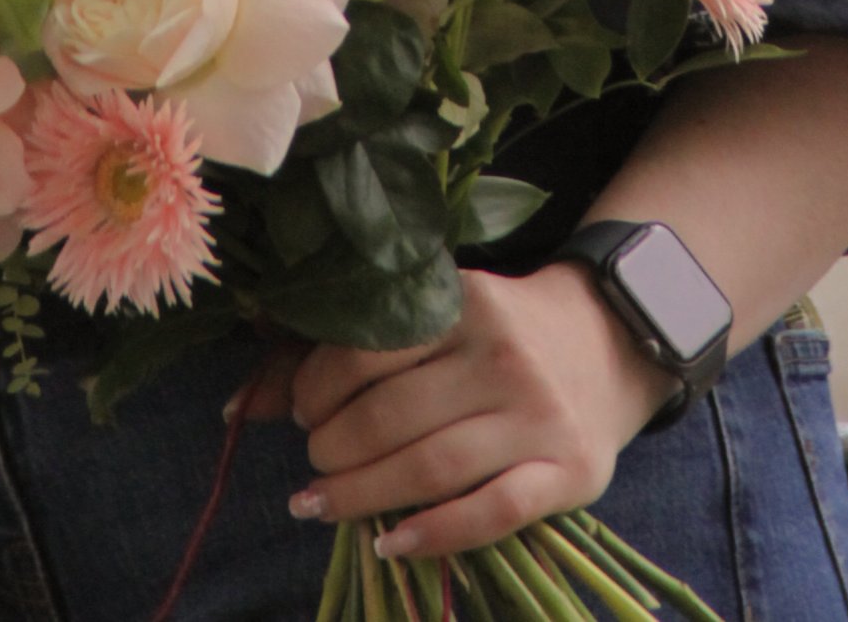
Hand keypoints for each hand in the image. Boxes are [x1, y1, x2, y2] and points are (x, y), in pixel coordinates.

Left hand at [256, 265, 678, 561]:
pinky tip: (388, 544)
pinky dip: (432, 536)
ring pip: (431, 468)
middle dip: (332, 450)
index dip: (316, 389)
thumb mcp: (434, 321)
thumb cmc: (497, 337)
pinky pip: (490, 513)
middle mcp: (503, 355)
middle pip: (391, 418)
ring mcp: (538, 416)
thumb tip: (238, 405)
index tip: (301, 413)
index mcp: (466, 302)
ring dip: (360, 497)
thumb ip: (342, 355)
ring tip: (320, 505)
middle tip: (314, 463)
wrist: (609, 344)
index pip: (368, 350)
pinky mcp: (567, 471)